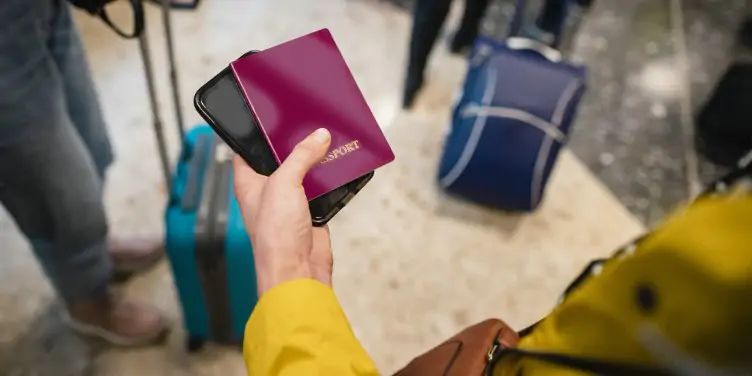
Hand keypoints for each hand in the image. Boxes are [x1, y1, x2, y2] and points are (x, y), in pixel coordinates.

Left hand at [233, 128, 334, 295]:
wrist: (297, 270)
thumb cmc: (275, 236)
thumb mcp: (284, 184)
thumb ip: (300, 157)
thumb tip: (317, 137)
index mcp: (249, 183)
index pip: (247, 151)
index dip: (256, 134)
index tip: (271, 116)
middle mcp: (268, 191)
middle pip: (281, 160)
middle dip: (295, 145)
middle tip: (308, 124)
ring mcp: (290, 202)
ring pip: (304, 173)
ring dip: (316, 161)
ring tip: (328, 139)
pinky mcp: (311, 212)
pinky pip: (322, 189)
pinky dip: (331, 179)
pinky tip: (339, 165)